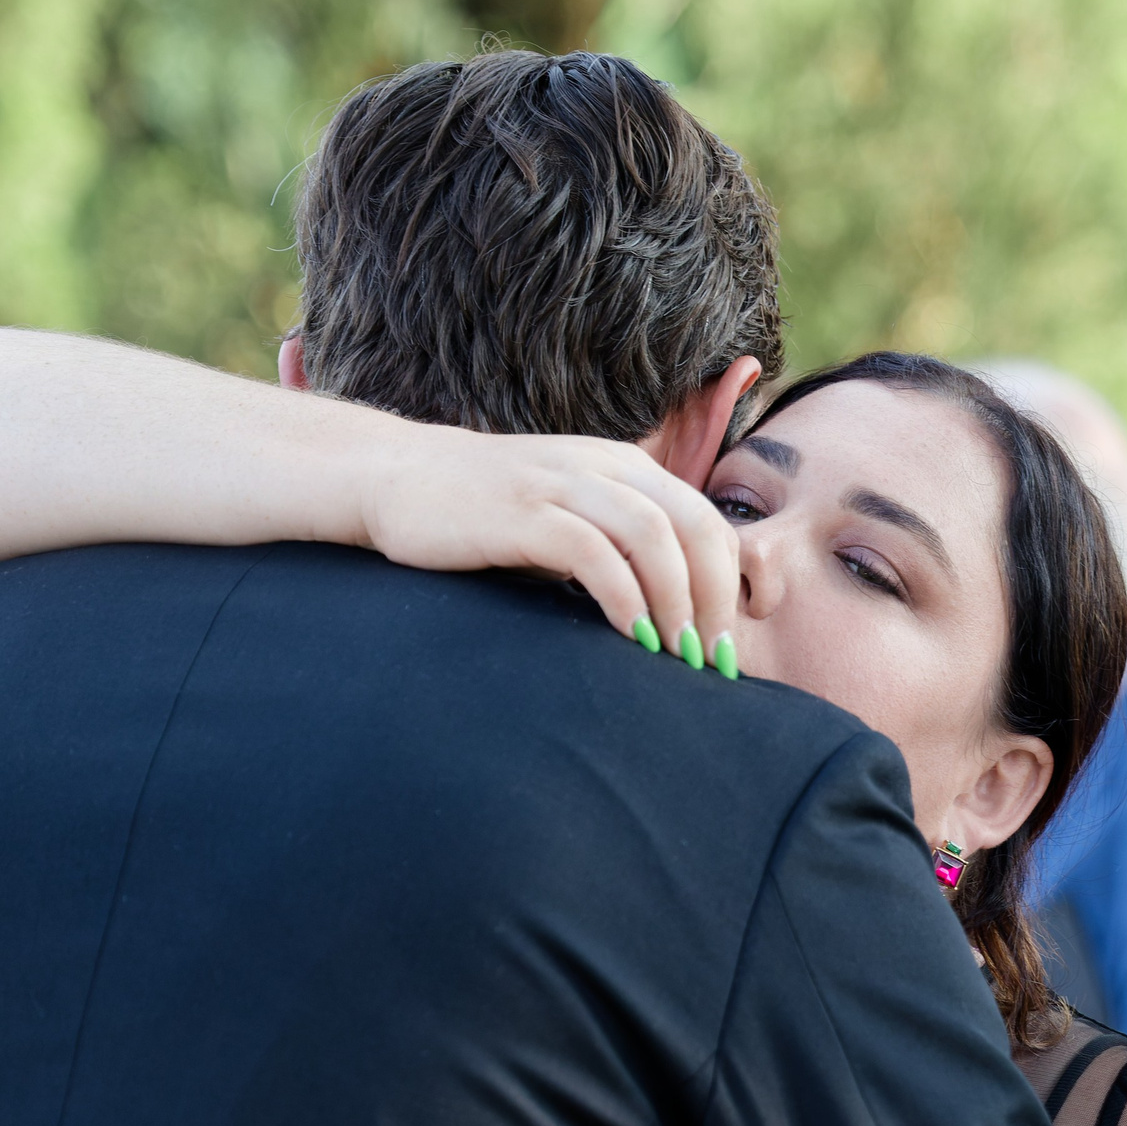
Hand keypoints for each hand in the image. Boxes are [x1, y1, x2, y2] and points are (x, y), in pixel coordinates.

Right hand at [356, 432, 741, 668]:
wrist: (399, 477)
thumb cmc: (488, 514)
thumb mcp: (566, 515)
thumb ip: (615, 547)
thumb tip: (670, 618)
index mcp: (622, 467)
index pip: (704, 520)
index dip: (727, 583)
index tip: (725, 642)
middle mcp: (601, 467)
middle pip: (691, 524)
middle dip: (712, 597)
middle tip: (711, 659)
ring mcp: (560, 484)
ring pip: (650, 534)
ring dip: (675, 601)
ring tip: (677, 655)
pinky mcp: (521, 511)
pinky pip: (591, 550)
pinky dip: (623, 595)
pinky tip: (631, 635)